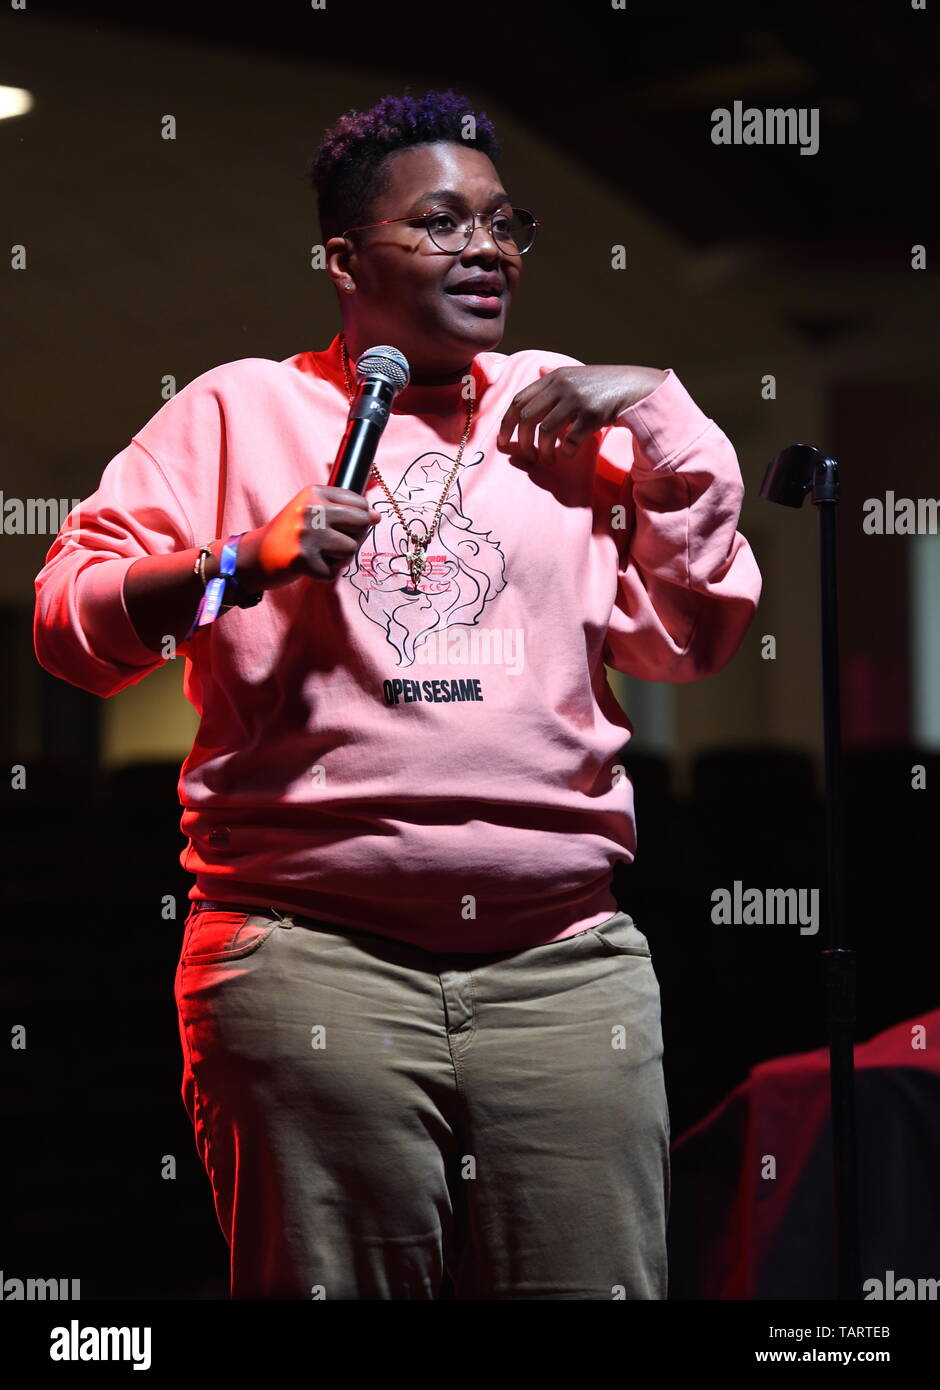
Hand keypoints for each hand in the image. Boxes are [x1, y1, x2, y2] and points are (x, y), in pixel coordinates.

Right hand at [238, 484, 381, 589]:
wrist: (254, 556)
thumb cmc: (290, 534)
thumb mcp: (312, 509)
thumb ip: (343, 508)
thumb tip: (377, 516)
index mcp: (314, 492)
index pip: (361, 504)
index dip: (358, 521)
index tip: (339, 527)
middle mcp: (311, 509)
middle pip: (361, 524)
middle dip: (352, 538)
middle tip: (330, 543)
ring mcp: (306, 534)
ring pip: (350, 549)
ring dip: (338, 558)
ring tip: (317, 554)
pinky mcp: (303, 559)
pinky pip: (334, 572)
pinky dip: (324, 574)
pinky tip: (308, 566)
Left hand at [496, 364, 667, 465]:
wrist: (636, 387)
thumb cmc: (604, 384)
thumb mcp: (577, 374)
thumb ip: (555, 375)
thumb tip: (538, 369)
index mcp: (554, 377)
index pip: (518, 400)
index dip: (506, 423)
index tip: (504, 441)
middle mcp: (562, 385)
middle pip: (527, 417)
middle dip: (522, 441)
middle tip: (527, 456)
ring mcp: (577, 399)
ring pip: (545, 431)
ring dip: (543, 451)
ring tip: (546, 460)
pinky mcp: (593, 414)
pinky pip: (569, 440)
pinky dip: (564, 452)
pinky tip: (566, 455)